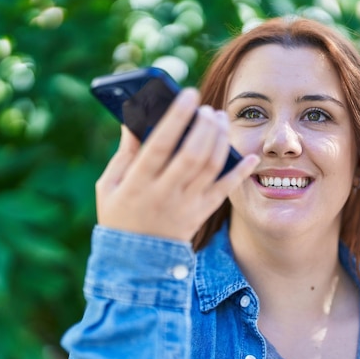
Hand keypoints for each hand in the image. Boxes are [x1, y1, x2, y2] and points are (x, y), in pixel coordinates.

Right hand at [95, 88, 259, 241]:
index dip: (176, 118)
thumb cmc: (118, 216)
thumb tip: (133, 120)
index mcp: (138, 183)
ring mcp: (185, 205)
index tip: (188, 95)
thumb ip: (125, 154)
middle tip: (208, 109)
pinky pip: (225, 191)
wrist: (135, 262)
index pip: (160, 145)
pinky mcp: (200, 214)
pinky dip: (240, 172)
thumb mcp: (109, 185)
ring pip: (210, 168)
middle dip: (204, 127)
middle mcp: (164, 193)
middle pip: (192, 155)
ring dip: (220, 140)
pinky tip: (250, 156)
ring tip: (220, 120)